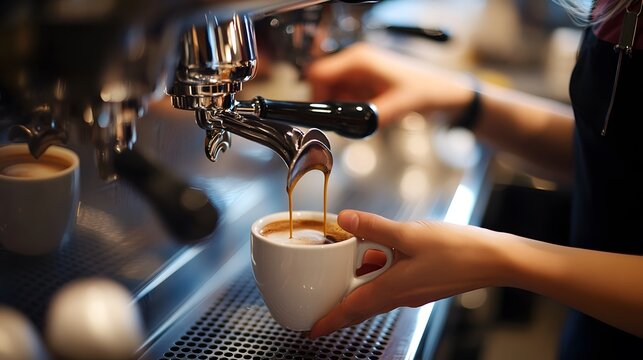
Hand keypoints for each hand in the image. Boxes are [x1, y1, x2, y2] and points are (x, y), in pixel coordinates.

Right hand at [306, 43, 473, 126]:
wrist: (445, 93)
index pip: (319, 73)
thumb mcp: (399, 106)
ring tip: (356, 123)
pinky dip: (349, 110)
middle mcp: (356, 63)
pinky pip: (346, 97)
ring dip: (340, 109)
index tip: (322, 116)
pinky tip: (363, 119)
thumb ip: (372, 118)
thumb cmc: (427, 91)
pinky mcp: (365, 84)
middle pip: (322, 84)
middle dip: (328, 105)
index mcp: (359, 60)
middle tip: (341, 124)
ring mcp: (360, 73)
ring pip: (333, 92)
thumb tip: (350, 130)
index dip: (315, 95)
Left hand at [309, 209, 504, 338]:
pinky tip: (379, 253)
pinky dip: (378, 273)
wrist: (494, 260)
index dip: (329, 320)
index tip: (311, 329)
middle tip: (319, 303)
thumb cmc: (457, 250)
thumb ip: (374, 228)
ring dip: (358, 285)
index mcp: (392, 289)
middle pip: (361, 304)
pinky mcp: (423, 283)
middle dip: (338, 305)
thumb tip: (345, 220)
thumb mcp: (409, 234)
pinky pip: (392, 283)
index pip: (351, 310)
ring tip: (344, 268)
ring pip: (376, 291)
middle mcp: (400, 296)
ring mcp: (412, 291)